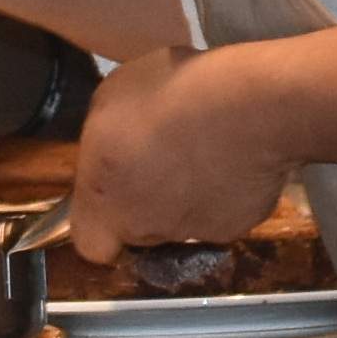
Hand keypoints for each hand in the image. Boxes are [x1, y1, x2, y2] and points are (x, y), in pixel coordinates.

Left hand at [63, 46, 296, 262]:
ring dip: (188, 195)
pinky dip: (228, 192)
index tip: (111, 193)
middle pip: (140, 229)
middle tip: (163, 157)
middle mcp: (148, 228)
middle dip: (147, 200)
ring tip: (205, 150)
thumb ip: (103, 145)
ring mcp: (196, 232)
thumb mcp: (110, 100)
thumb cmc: (168, 92)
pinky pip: (226, 212)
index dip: (99, 223)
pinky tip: (236, 157)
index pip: (90, 245)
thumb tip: (114, 157)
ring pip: (184, 222)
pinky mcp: (239, 225)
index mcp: (107, 201)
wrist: (245, 104)